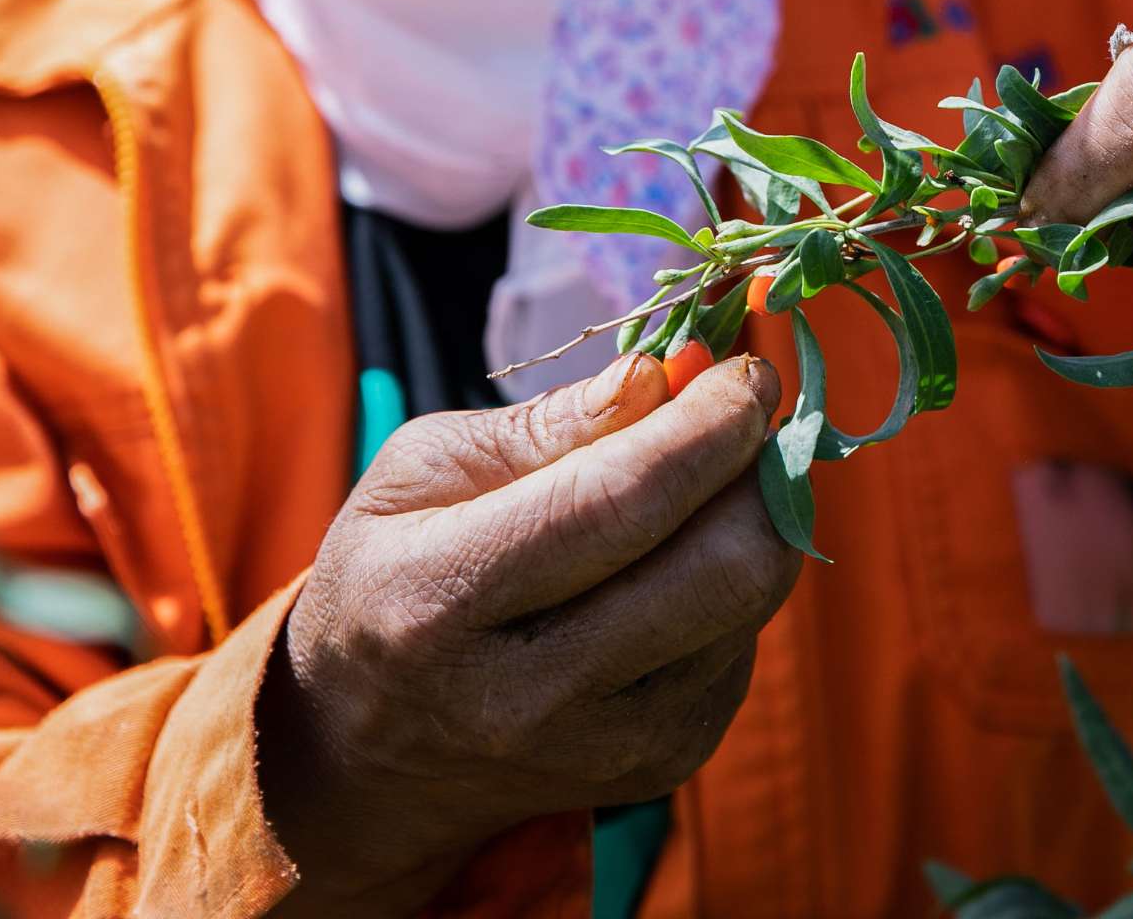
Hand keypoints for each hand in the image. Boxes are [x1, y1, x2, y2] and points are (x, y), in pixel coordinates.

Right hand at [255, 351, 800, 914]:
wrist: (373, 752)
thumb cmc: (397, 573)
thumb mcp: (421, 471)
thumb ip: (548, 425)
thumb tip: (660, 377)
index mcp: (443, 602)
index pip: (621, 504)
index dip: (708, 426)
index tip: (747, 371)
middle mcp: (531, 695)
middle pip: (724, 569)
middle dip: (758, 470)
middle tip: (744, 413)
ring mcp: (610, 745)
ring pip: (752, 602)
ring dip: (755, 519)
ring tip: (705, 482)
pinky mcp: (668, 762)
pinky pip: (745, 642)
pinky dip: (734, 580)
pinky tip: (676, 563)